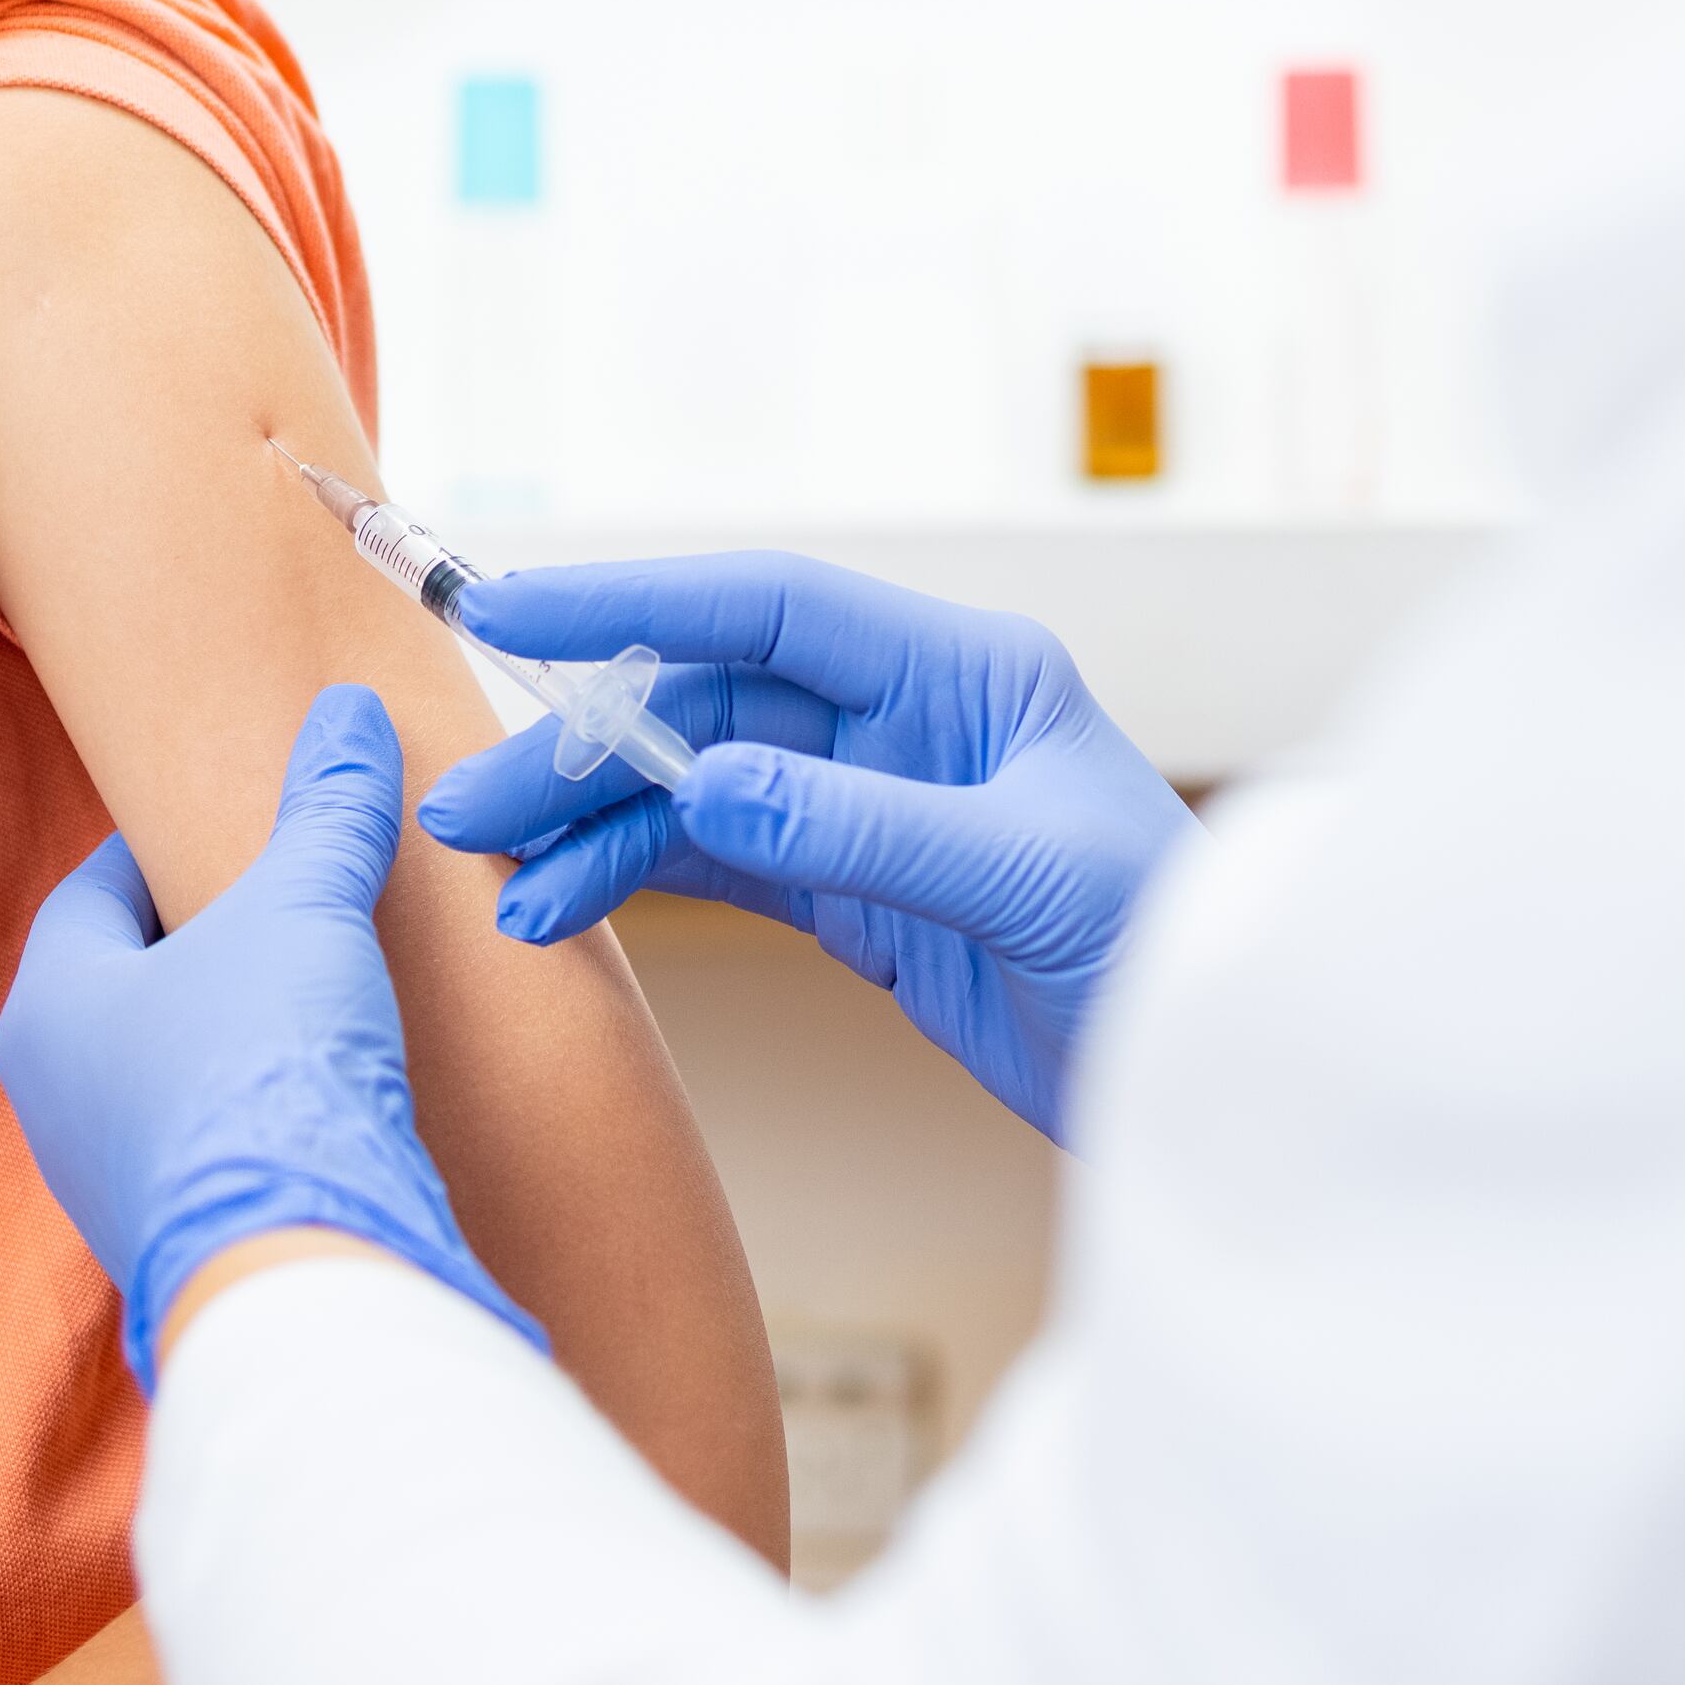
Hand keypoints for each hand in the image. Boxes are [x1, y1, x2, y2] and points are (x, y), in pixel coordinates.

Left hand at [0, 688, 544, 1389]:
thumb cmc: (264, 1073)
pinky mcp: (176, 1242)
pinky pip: (212, 1146)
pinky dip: (262, 1110)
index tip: (247, 827)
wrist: (298, 1267)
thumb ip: (327, 810)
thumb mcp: (305, 909)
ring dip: (240, 1033)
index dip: (175, 845)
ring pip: (172, 1070)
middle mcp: (55, 1100)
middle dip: (214, 942)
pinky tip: (330, 1095)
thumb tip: (349, 710)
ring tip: (327, 997)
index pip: (98, 889)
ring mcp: (110, 1182)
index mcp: (50, 1006)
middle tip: (297, 903)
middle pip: (136, 982)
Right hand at [420, 556, 1193, 1145]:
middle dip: (587, 744)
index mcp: (964, 673)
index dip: (638, 600)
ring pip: (697, 788)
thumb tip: (707, 784)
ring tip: (499, 879)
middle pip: (710, 703)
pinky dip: (636, 876)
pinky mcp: (856, 895)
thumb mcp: (1023, 879)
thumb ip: (862, 828)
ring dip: (595, 825)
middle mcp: (907, 721)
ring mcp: (872, 806)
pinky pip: (718, 861)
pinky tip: (562, 901)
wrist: (1210, 1084)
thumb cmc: (1164, 947)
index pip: (772, 607)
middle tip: (474, 803)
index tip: (511, 608)